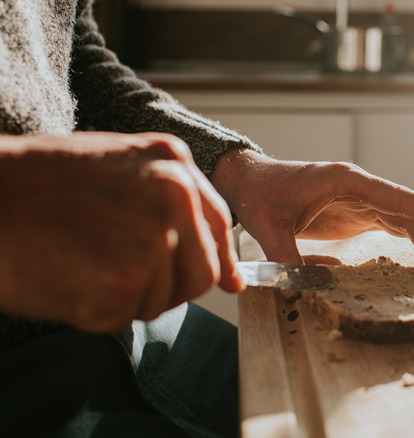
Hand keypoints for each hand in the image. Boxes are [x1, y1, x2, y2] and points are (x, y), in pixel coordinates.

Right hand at [0, 132, 242, 331]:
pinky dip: (98, 312)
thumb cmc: (35, 184)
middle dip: (170, 284)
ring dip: (131, 297)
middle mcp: (174, 197)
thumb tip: (232, 278)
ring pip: (166, 300)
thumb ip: (178, 210)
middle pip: (202, 272)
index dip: (216, 258)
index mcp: (174, 164)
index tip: (221, 280)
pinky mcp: (122, 283)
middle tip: (120, 273)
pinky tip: (68, 279)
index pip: (219, 226)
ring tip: (84, 264)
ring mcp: (151, 240)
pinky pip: (127, 317)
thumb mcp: (118, 170)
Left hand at [210, 149, 413, 275]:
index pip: (396, 196)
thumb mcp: (267, 226)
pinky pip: (393, 224)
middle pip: (409, 210)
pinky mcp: (357, 213)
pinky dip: (412, 239)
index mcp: (345, 181)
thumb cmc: (260, 196)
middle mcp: (360, 187)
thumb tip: (299, 291)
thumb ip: (285, 256)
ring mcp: (361, 200)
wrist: (250, 182)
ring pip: (406, 218)